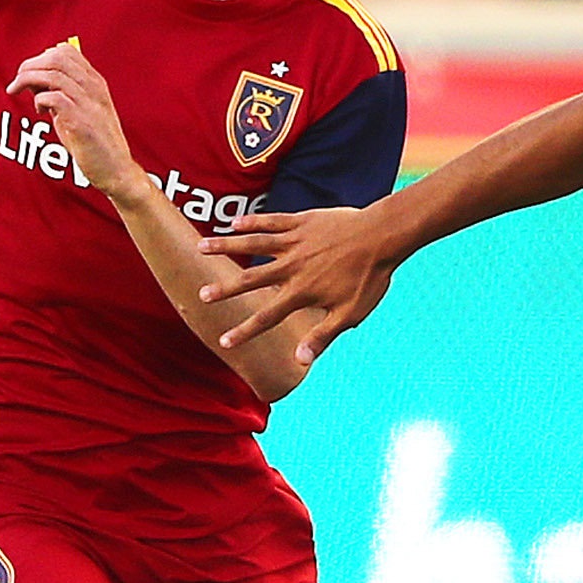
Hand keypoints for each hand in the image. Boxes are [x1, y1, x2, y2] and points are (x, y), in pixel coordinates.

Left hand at [6, 41, 145, 202]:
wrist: (116, 169)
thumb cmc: (95, 142)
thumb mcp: (81, 109)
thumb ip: (62, 93)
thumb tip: (34, 82)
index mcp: (95, 82)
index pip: (66, 51)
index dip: (42, 57)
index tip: (30, 73)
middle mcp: (94, 88)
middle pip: (57, 58)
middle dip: (30, 65)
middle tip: (17, 81)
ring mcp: (89, 103)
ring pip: (53, 74)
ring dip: (27, 80)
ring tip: (18, 91)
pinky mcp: (81, 121)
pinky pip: (53, 98)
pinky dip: (40, 100)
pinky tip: (41, 111)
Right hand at [197, 200, 414, 363]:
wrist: (382, 236)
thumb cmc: (370, 277)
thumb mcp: (350, 313)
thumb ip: (322, 336)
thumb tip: (299, 361)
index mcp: (302, 291)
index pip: (268, 316)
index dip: (245, 331)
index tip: (224, 342)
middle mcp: (293, 266)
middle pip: (251, 279)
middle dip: (226, 288)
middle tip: (202, 295)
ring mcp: (295, 241)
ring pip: (253, 244)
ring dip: (226, 246)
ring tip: (200, 247)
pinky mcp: (302, 222)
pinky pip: (272, 221)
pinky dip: (252, 222)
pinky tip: (235, 224)